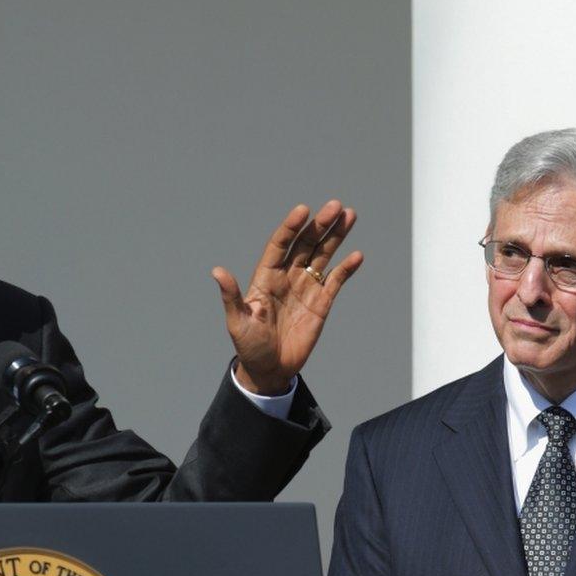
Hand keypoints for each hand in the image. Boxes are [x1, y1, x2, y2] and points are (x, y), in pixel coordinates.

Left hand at [212, 200, 362, 393]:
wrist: (269, 369)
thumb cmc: (249, 345)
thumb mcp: (237, 321)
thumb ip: (232, 296)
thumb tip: (218, 272)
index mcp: (266, 276)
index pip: (280, 245)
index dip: (290, 227)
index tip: (303, 210)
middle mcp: (287, 276)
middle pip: (305, 244)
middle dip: (320, 225)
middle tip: (335, 206)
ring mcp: (306, 288)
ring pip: (323, 255)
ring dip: (336, 236)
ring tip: (349, 215)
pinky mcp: (321, 303)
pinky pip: (336, 281)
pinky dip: (347, 268)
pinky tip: (357, 255)